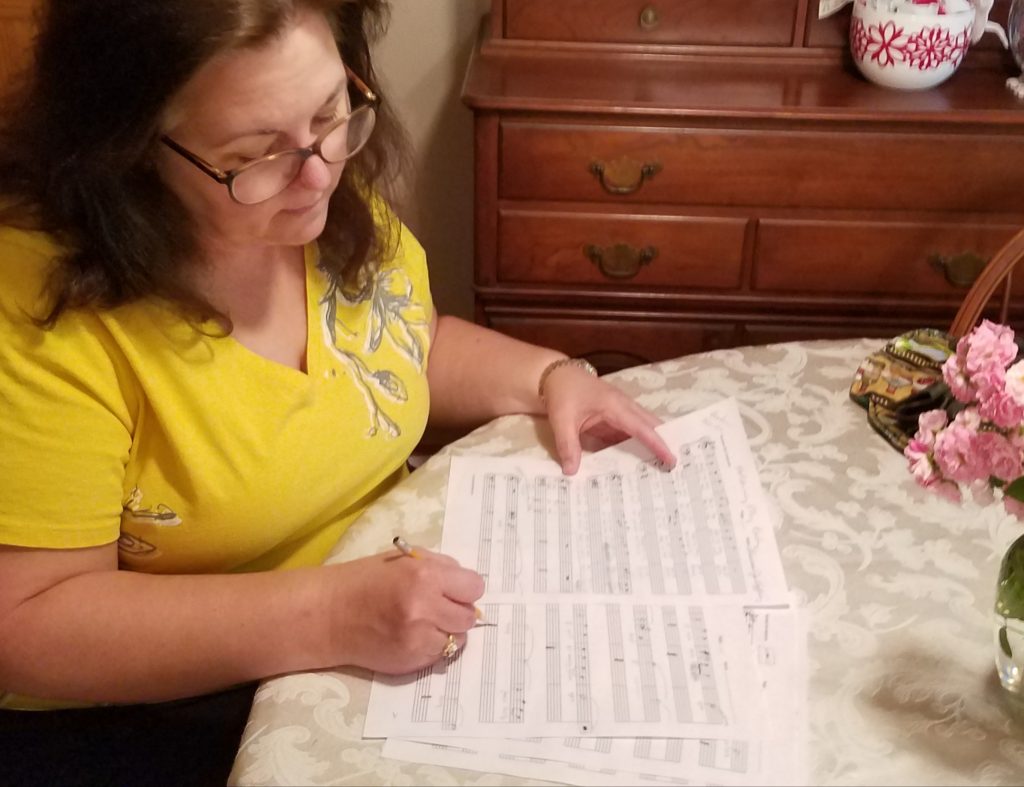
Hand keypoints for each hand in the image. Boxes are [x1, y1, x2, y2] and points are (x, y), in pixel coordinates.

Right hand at [322, 548, 483, 674]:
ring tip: (423, 622)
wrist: (328, 615)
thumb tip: (468, 585)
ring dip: (446, 631)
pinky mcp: (411, 662)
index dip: (465, 588)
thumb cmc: (365, 580)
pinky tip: (412, 636)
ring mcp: (418, 639)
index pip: (475, 587)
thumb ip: (439, 567)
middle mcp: (425, 609)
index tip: (454, 589)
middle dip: (457, 610)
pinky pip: (439, 655)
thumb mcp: (403, 559)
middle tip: (439, 606)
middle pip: (469, 617)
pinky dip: (432, 646)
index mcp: (425, 576)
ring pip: (457, 639)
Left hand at [542, 364, 676, 474]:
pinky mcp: (614, 418)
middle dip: (664, 443)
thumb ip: (567, 445)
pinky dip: (636, 446)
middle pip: (650, 426)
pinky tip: (638, 464)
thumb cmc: (562, 393)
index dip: (657, 444)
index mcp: (615, 405)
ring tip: (664, 468)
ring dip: (652, 446)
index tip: (671, 459)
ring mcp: (620, 412)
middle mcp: (623, 407)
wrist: (556, 376)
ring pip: (642, 429)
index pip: (641, 427)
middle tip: (677, 467)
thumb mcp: (561, 419)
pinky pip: (629, 434)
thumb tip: (572, 471)